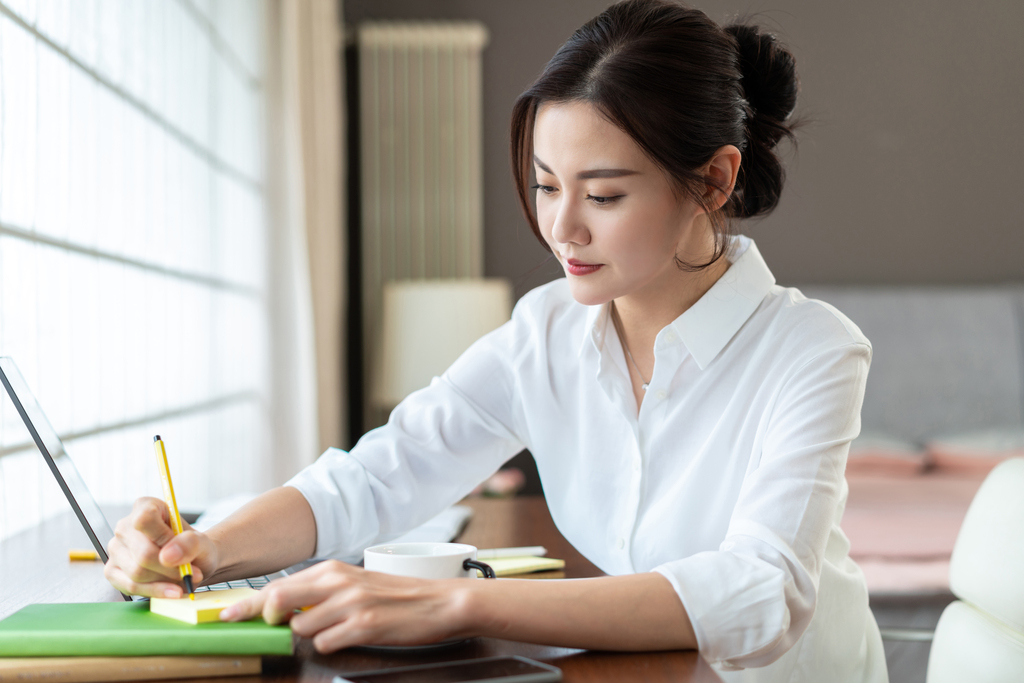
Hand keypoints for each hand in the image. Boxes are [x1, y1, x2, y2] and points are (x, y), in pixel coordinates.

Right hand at [104, 497, 219, 597]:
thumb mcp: (201, 542)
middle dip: (171, 569)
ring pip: (137, 572)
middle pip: (143, 553)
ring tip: (184, 579)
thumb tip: (168, 556)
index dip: (163, 538)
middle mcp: (124, 527)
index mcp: (145, 507)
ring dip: (165, 581)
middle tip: (192, 573)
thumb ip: (190, 543)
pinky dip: (155, 592)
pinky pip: (131, 587)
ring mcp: (115, 549)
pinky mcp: (112, 571)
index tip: (180, 550)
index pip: (144, 520)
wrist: (190, 561)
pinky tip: (172, 591)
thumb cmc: (192, 547)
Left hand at [220, 560, 472, 652]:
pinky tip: (350, 638)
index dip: (247, 604)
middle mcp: (337, 582)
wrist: (441, 602)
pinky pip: (326, 642)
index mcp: (332, 570)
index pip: (278, 586)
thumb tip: (287, 610)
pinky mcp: (364, 624)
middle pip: (277, 600)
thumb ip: (322, 593)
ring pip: (300, 626)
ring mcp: (350, 603)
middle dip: (266, 620)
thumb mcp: (356, 585)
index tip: (225, 616)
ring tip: (337, 630)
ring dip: (310, 635)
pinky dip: (331, 645)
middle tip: (272, 630)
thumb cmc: (397, 597)